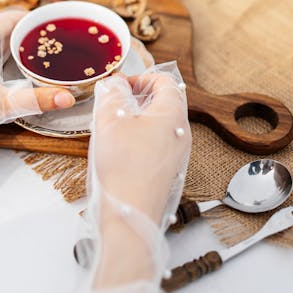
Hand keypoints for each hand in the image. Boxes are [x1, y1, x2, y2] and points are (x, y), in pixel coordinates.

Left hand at [0, 8, 74, 149]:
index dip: (32, 19)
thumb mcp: (0, 103)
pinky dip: (4, 57)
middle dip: (27, 32)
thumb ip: (36, 100)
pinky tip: (15, 71)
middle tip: (51, 40)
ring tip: (38, 53)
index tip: (53, 23)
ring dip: (15, 45)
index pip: (10, 18)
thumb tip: (68, 98)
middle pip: (3, 28)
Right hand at [91, 64, 190, 223]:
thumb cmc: (124, 166)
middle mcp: (181, 132)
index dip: (141, 77)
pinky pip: (156, 143)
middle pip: (164, 101)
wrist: (130, 215)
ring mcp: (177, 153)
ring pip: (159, 124)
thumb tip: (113, 84)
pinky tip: (118, 150)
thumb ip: (111, 93)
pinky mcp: (168, 170)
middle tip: (113, 105)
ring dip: (135, 119)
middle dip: (136, 98)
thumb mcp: (110, 119)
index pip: (166, 80)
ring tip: (112, 128)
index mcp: (173, 114)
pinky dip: (138, 138)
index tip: (119, 86)